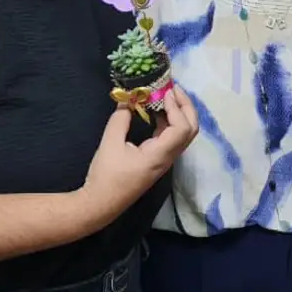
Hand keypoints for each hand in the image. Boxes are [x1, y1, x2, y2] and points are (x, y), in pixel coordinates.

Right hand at [80, 87, 198, 221]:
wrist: (101, 203)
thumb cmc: (106, 176)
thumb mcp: (109, 143)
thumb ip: (120, 118)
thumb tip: (127, 99)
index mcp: (159, 155)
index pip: (182, 128)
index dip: (177, 107)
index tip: (164, 92)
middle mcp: (168, 158)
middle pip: (190, 130)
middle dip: (186, 106)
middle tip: (173, 89)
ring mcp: (165, 160)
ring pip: (183, 134)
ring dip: (179, 113)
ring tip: (165, 95)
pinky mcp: (158, 160)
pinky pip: (172, 138)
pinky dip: (169, 121)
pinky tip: (157, 111)